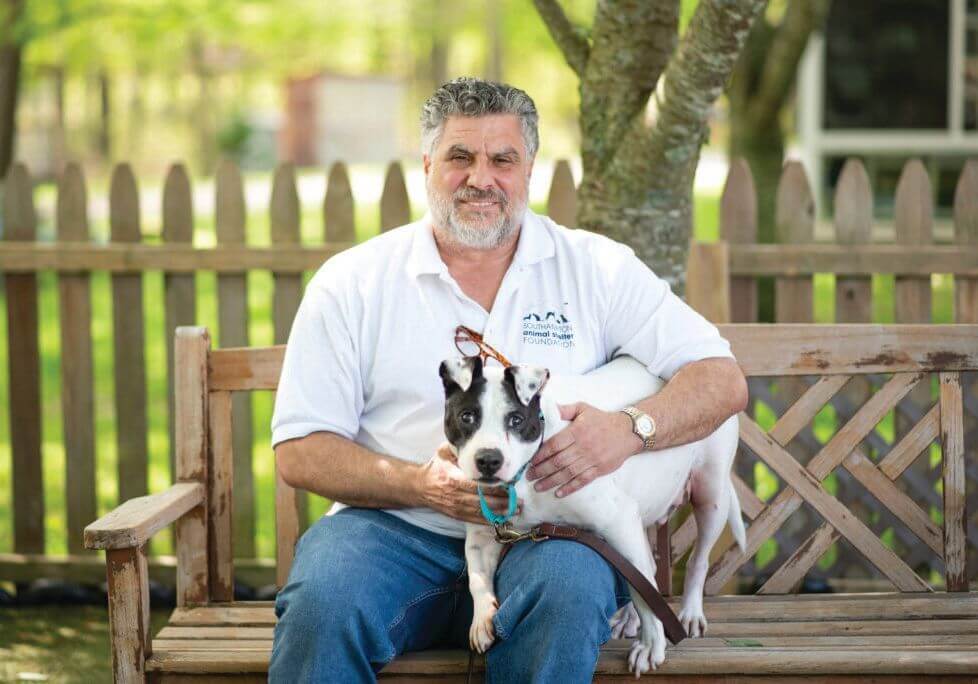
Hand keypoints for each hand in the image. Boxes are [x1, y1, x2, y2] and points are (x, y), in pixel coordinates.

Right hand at [417, 443, 518, 524]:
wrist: (420, 487)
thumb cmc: (436, 468)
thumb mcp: (443, 453)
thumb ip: (457, 448)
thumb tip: (473, 439)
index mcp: (452, 478)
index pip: (476, 486)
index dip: (494, 488)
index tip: (509, 487)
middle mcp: (454, 494)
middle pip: (482, 501)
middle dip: (502, 502)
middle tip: (518, 501)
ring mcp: (455, 506)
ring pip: (480, 512)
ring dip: (499, 513)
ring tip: (515, 511)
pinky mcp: (456, 515)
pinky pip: (474, 520)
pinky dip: (488, 521)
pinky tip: (501, 519)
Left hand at [525, 403, 640, 496]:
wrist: (628, 431)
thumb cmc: (602, 420)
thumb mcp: (583, 409)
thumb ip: (564, 410)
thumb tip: (547, 409)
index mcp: (577, 431)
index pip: (554, 445)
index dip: (541, 455)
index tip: (531, 461)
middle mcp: (583, 446)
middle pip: (558, 461)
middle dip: (541, 470)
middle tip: (529, 476)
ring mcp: (591, 459)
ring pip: (568, 473)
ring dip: (551, 481)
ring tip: (538, 487)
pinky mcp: (599, 470)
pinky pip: (583, 480)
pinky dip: (570, 488)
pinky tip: (559, 493)